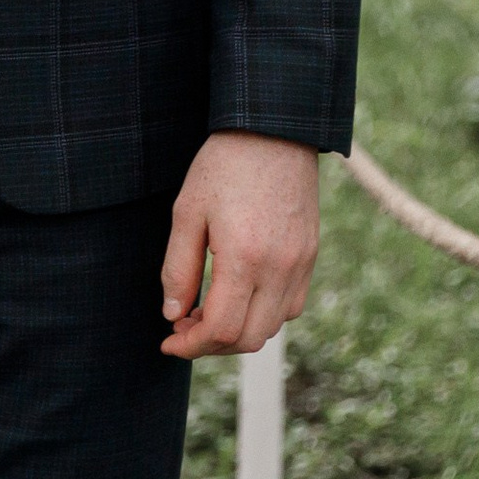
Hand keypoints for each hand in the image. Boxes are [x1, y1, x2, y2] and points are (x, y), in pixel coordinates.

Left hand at [160, 130, 319, 358]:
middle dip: (211, 344)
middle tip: (181, 327)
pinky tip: (236, 295)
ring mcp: (301, 265)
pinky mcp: (311, 257)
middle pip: (248, 338)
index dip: (191, 346)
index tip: (168, 342)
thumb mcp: (186, 212)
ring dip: (237, 331)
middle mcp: (280, 269)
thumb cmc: (222, 166)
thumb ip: (178, 268)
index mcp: (244, 258)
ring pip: (272, 327)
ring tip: (203, 310)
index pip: (221, 329)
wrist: (273, 133)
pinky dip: (262, 314)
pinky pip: (290, 306)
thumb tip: (173, 315)